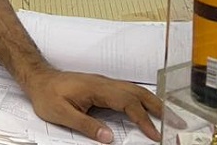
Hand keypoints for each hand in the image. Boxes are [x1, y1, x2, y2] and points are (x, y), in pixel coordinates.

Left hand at [23, 68, 162, 142]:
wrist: (37, 78)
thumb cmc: (47, 95)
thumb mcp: (61, 114)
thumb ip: (86, 125)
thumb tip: (109, 137)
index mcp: (97, 89)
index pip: (127, 103)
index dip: (143, 119)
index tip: (156, 135)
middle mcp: (104, 84)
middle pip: (138, 93)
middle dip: (160, 108)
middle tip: (178, 123)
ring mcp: (104, 84)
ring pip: (135, 91)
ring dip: (154, 103)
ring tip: (170, 117)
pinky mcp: (102, 87)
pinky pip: (128, 92)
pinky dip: (142, 101)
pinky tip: (148, 109)